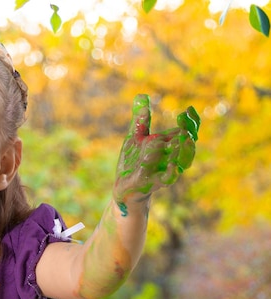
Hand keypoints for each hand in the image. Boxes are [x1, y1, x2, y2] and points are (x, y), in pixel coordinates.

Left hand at [114, 94, 199, 210]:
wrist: (122, 186)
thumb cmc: (131, 162)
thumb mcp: (134, 138)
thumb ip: (140, 120)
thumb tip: (141, 96)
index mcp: (169, 144)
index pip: (187, 130)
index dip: (191, 121)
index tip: (187, 109)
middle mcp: (171, 156)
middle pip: (189, 143)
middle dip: (189, 131)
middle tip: (183, 118)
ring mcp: (165, 169)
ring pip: (184, 161)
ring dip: (186, 149)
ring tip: (184, 137)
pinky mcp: (156, 182)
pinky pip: (169, 178)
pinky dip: (172, 171)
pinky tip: (173, 165)